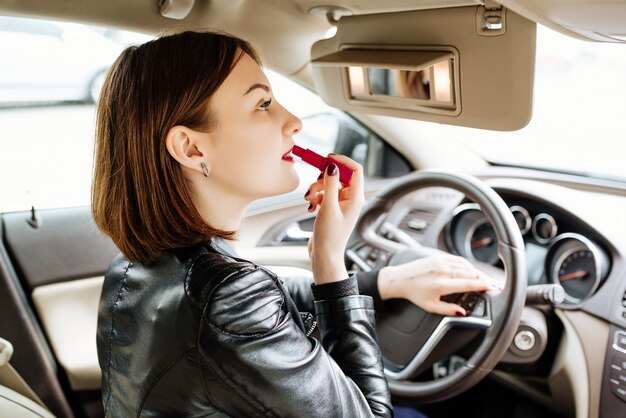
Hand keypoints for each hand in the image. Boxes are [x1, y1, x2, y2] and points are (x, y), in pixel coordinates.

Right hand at [304, 155, 363, 284]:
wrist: (324, 256)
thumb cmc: (330, 237)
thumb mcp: (328, 208)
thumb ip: (330, 185)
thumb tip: (332, 166)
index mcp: (356, 198)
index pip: (355, 170)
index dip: (342, 161)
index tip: (327, 158)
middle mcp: (350, 199)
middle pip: (338, 175)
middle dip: (323, 178)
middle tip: (313, 185)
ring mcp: (341, 204)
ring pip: (328, 184)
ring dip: (316, 188)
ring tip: (309, 200)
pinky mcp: (331, 209)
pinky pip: (323, 194)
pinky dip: (315, 197)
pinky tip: (310, 206)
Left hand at [377, 254, 498, 315]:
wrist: (400, 279)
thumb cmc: (415, 293)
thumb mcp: (431, 306)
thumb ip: (448, 310)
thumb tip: (463, 312)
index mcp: (441, 284)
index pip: (468, 283)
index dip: (483, 285)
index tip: (492, 287)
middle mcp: (442, 271)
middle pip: (470, 273)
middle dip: (484, 278)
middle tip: (494, 284)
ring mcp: (441, 262)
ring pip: (466, 265)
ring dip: (478, 271)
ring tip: (486, 278)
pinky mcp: (439, 256)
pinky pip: (458, 260)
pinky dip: (468, 265)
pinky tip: (473, 270)